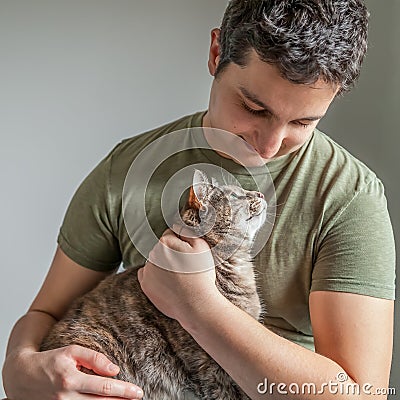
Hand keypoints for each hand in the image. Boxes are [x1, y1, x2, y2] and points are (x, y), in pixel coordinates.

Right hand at [2, 345, 143, 398]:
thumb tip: (114, 369)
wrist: (20, 375)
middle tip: (137, 397)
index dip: (123, 390)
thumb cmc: (49, 360)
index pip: (103, 387)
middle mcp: (65, 397)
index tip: (137, 391)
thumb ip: (94, 358)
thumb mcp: (71, 351)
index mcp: (70, 379)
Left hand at [137, 226, 220, 324]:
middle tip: (186, 268)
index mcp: (165, 242)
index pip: (170, 235)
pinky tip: (167, 283)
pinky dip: (155, 277)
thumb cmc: (201, 275)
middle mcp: (152, 254)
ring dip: (163, 265)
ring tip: (179, 278)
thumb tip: (176, 225)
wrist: (196, 305)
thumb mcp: (201, 246)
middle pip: (161, 248)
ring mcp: (147, 271)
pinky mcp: (145, 285)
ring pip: (155, 262)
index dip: (181, 244)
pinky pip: (147, 275)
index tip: (189, 255)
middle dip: (171, 254)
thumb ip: (187, 232)